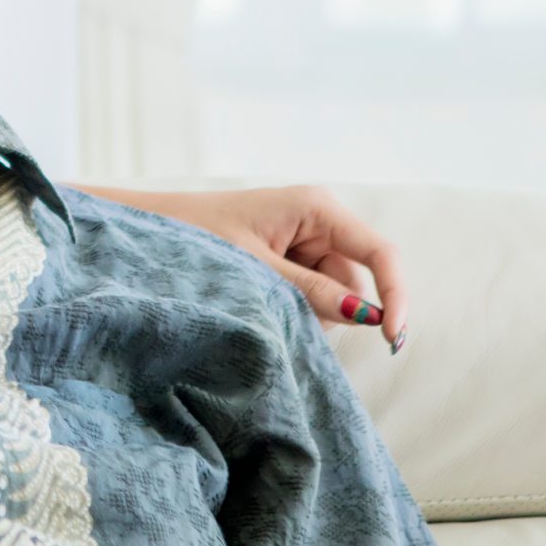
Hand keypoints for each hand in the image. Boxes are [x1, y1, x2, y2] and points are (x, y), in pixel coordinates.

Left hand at [131, 183, 408, 350]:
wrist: (151, 231)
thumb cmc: (196, 237)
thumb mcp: (255, 268)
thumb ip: (310, 291)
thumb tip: (365, 315)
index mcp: (316, 207)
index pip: (378, 253)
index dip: (394, 295)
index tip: (392, 338)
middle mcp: (318, 221)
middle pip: (355, 282)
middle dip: (331, 309)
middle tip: (279, 309)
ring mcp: (305, 242)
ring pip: (334, 297)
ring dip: (308, 313)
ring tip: (258, 300)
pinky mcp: (290, 261)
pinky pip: (312, 297)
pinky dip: (294, 310)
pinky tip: (259, 302)